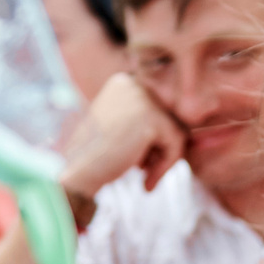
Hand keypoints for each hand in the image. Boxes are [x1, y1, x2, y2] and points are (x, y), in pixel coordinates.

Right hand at [58, 73, 187, 198]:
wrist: (77, 174)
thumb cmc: (95, 157)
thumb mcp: (123, 130)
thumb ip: (148, 121)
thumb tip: (187, 127)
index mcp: (124, 81)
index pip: (161, 107)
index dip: (158, 137)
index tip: (145, 160)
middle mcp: (133, 82)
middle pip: (171, 117)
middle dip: (163, 147)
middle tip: (146, 171)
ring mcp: (143, 99)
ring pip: (177, 130)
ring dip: (166, 158)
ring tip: (145, 176)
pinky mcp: (151, 119)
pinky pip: (176, 144)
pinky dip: (166, 167)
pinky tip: (146, 181)